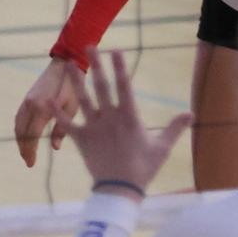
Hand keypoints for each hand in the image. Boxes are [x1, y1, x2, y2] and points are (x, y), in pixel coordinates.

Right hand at [13, 56, 83, 166]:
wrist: (64, 64)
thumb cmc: (73, 87)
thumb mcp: (72, 109)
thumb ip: (62, 129)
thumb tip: (55, 148)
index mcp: (42, 108)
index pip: (31, 135)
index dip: (30, 151)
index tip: (32, 163)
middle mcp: (31, 104)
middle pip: (21, 132)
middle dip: (23, 148)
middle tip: (28, 162)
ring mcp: (27, 100)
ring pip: (18, 124)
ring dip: (19, 139)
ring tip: (25, 152)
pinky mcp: (27, 97)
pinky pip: (19, 116)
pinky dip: (19, 129)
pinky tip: (23, 136)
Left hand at [65, 49, 192, 195]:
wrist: (120, 190)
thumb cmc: (143, 169)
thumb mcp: (162, 147)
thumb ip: (174, 128)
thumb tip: (190, 113)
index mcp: (129, 117)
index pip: (124, 87)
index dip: (119, 68)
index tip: (115, 50)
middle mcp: (110, 118)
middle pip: (101, 87)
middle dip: (95, 65)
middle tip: (89, 46)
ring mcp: (94, 127)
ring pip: (83, 99)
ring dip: (75, 81)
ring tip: (69, 64)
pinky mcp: (82, 139)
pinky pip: (67, 124)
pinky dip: (56, 112)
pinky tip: (47, 99)